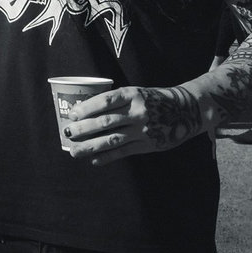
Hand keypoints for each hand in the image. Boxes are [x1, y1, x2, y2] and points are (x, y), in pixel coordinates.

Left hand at [62, 85, 204, 165]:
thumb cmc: (152, 99)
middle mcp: (137, 112)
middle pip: (106, 122)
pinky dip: (107, 157)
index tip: (72, 114)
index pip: (105, 101)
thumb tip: (85, 109)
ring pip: (112, 140)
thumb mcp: (136, 92)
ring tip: (74, 151)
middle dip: (84, 129)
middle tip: (67, 132)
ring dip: (91, 146)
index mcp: (132, 95)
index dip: (87, 108)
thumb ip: (116, 100)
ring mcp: (143, 130)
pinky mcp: (148, 145)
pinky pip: (124, 152)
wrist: (185, 110)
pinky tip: (93, 160)